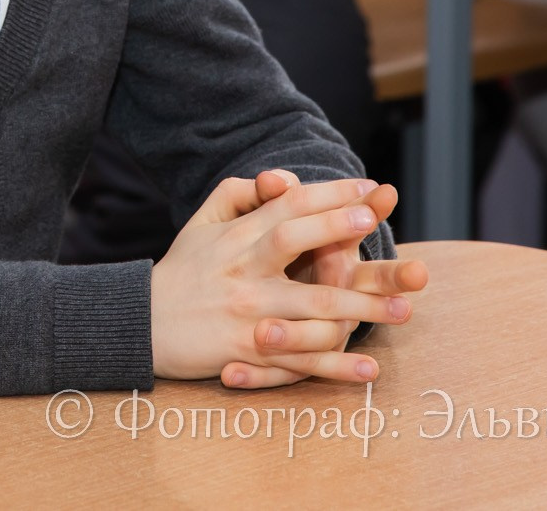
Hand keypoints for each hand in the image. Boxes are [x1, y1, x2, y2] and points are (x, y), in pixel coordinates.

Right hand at [149, 172, 412, 386]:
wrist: (142, 325)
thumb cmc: (181, 271)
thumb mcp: (201, 223)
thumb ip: (237, 194)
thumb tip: (278, 178)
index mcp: (237, 237)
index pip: (286, 206)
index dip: (326, 193)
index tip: (367, 189)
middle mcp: (243, 270)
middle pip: (293, 241)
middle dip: (335, 227)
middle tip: (373, 219)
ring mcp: (247, 313)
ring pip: (309, 307)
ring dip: (359, 307)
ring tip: (404, 307)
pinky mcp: (247, 353)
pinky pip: (298, 360)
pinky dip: (334, 366)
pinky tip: (368, 369)